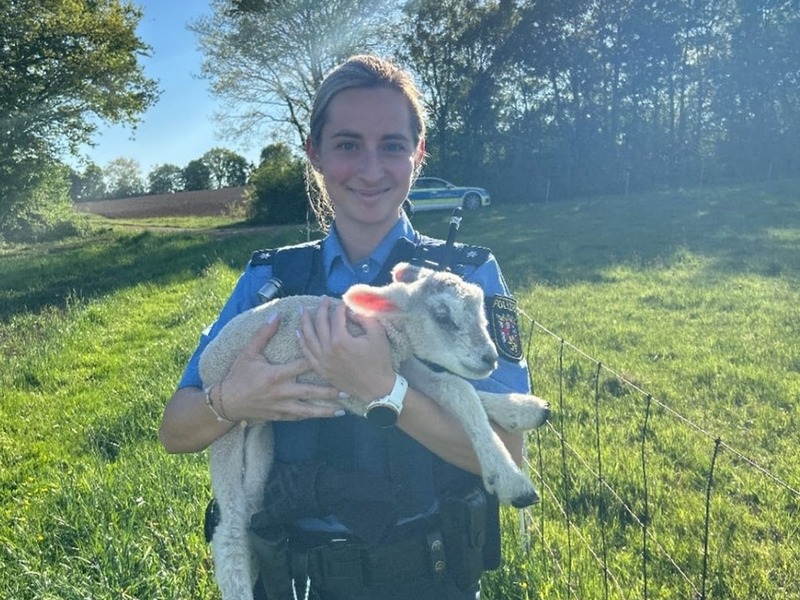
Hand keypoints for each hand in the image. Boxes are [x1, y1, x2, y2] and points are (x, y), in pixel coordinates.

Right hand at [219, 315, 344, 421]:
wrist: (227, 402)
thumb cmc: (238, 375)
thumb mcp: (248, 352)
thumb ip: (264, 334)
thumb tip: (277, 315)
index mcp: (275, 374)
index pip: (302, 365)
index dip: (319, 359)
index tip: (336, 356)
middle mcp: (281, 392)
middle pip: (311, 391)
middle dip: (330, 392)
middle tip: (348, 390)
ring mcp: (281, 406)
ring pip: (308, 409)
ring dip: (326, 410)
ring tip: (343, 410)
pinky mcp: (280, 416)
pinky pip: (299, 417)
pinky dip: (313, 416)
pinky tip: (326, 416)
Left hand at [297, 297, 395, 403]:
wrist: (376, 388)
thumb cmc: (379, 360)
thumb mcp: (378, 334)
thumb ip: (364, 318)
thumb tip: (350, 311)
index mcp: (341, 340)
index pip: (336, 317)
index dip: (340, 307)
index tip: (344, 302)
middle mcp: (327, 350)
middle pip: (319, 324)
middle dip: (321, 309)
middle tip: (322, 299)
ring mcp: (322, 361)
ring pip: (308, 337)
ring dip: (305, 322)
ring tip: (303, 310)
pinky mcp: (321, 370)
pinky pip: (307, 353)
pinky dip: (301, 342)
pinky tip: (298, 333)